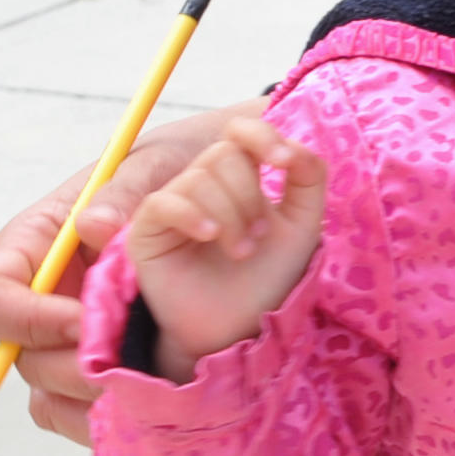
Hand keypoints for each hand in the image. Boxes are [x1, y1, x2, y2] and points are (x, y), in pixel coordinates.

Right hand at [0, 99, 267, 442]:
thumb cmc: (180, 170)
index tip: (81, 321)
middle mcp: (46, 299)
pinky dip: (112, 417)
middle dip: (68, 367)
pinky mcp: (107, 363)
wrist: (229, 189)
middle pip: (21, 357)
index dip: (23, 318)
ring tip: (148, 386)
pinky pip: (87, 410)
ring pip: (51, 394)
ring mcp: (73, 336)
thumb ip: (128, 190)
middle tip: (125, 364)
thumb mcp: (159, 165)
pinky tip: (154, 407)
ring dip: (93, 399)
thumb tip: (92, 226)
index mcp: (36, 248)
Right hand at [128, 118, 329, 383]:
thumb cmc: (270, 275)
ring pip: (199, 178)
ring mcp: (173, 204)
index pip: (240, 131)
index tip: (283, 161)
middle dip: (249, 195)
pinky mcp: (146, 231)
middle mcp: (203, 184)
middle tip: (258, 236)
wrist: (242, 325)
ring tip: (242, 250)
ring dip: (231, 215)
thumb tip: (292, 144)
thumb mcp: (302, 222)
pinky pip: (163, 203)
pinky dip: (192, 215)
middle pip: (223, 155)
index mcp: (239, 176)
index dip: (261, 135)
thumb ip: (308, 176)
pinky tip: (210, 236)